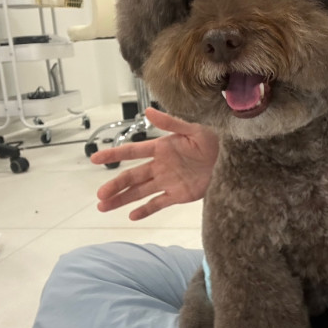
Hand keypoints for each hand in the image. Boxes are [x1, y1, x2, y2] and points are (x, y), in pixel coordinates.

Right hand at [91, 107, 218, 219]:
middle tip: (100, 195)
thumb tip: (148, 110)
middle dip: (115, 186)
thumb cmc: (214, 140)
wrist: (232, 159)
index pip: (132, 152)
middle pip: (132, 177)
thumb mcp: (193, 129)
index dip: (113, 155)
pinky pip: (158, 203)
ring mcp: (167, 181)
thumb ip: (171, 122)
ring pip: (140, 192)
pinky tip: (131, 216)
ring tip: (104, 207)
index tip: (95, 158)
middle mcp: (160, 166)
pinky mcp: (178, 195)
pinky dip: (145, 210)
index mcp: (161, 148)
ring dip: (122, 199)